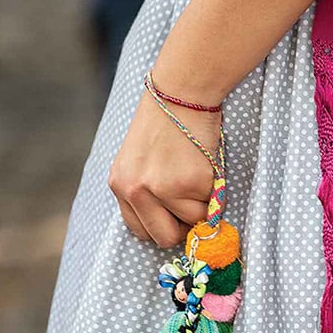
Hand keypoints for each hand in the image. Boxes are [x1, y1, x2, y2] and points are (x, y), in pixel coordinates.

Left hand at [108, 90, 220, 248]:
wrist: (181, 94)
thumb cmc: (164, 123)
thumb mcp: (138, 160)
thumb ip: (144, 191)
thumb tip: (169, 222)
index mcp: (120, 185)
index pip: (139, 230)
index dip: (161, 225)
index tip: (174, 216)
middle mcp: (135, 190)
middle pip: (163, 238)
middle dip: (182, 228)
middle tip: (192, 206)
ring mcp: (162, 189)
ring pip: (191, 223)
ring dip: (201, 207)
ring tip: (197, 177)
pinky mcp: (190, 183)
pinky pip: (209, 207)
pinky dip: (213, 193)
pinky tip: (204, 167)